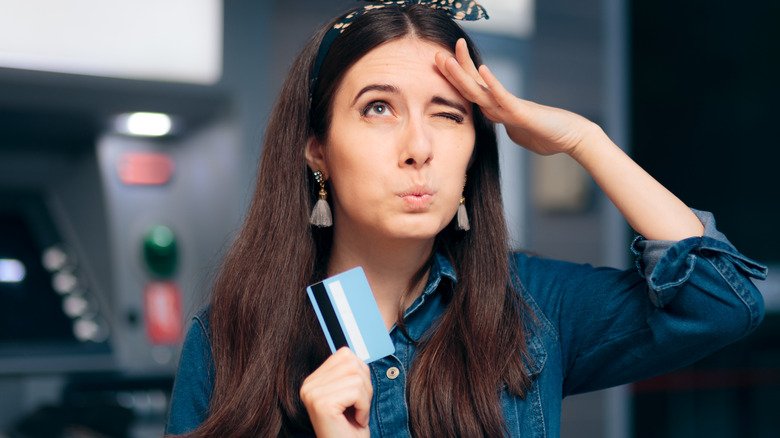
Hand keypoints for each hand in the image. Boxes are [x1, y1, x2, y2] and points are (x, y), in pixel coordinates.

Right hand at [300, 347, 372, 437]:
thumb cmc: (351, 426)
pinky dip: (364, 407)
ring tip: (357, 414)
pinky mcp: (322, 403)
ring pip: (356, 377)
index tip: (357, 395)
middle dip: (365, 385)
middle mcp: (308, 385)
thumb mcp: (349, 392)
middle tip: (359, 407)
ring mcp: (313, 394)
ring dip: (365, 399)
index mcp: (313, 379)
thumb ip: (349, 371)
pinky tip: (357, 419)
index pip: (345, 355)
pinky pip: (356, 392)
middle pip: (352, 363)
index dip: (361, 373)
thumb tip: (356, 354)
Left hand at [434, 38, 601, 156]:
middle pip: (472, 85)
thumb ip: (507, 126)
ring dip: (463, 73)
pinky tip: (482, 70)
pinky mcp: (522, 112)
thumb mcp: (519, 133)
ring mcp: (510, 106)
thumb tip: (501, 124)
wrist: (572, 138)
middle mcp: (502, 104)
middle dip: (454, 70)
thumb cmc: (548, 136)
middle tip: (436, 54)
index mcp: (499, 109)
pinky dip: (492, 84)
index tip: (442, 68)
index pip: (473, 92)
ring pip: (481, 89)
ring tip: (448, 57)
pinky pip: (504, 96)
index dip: (457, 80)